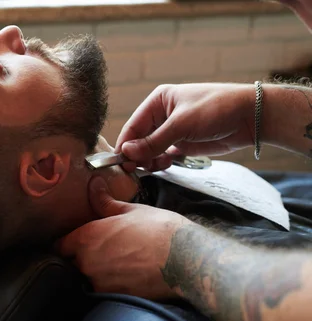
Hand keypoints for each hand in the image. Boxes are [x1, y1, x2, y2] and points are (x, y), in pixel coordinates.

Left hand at [57, 176, 192, 298]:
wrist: (185, 259)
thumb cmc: (159, 229)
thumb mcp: (130, 211)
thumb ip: (104, 202)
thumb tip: (93, 184)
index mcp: (87, 237)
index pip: (59, 246)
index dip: (64, 246)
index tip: (72, 244)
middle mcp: (86, 262)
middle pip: (69, 264)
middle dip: (77, 261)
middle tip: (95, 255)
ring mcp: (97, 282)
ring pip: (84, 280)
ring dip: (92, 275)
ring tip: (112, 268)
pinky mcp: (112, 298)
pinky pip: (100, 293)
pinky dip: (106, 288)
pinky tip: (122, 280)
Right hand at [116, 83, 255, 171]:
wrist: (250, 117)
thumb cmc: (216, 109)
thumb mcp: (182, 124)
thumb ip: (153, 141)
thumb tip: (126, 153)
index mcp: (157, 101)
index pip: (132, 126)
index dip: (125, 145)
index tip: (121, 163)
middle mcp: (161, 115)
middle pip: (138, 140)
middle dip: (137, 155)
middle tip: (136, 169)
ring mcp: (171, 130)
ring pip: (149, 150)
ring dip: (149, 161)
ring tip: (155, 166)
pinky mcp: (181, 143)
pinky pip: (162, 155)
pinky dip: (160, 162)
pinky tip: (166, 164)